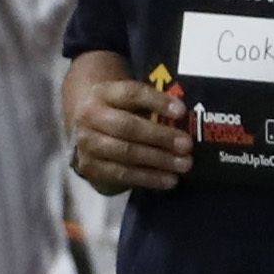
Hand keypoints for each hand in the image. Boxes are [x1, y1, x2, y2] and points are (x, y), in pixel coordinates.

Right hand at [69, 72, 195, 195]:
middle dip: (160, 136)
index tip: (181, 111)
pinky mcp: (90, 168)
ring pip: (125, 153)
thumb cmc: (120, 112)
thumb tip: (184, 117)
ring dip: (159, 160)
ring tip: (184, 165)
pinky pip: (122, 174)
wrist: (87, 131)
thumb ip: (154, 107)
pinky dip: (149, 178)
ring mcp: (87, 144)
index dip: (157, 102)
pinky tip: (169, 180)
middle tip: (187, 145)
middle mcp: (89, 117)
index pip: (131, 94)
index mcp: (103, 93)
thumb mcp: (131, 102)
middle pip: (127, 126)